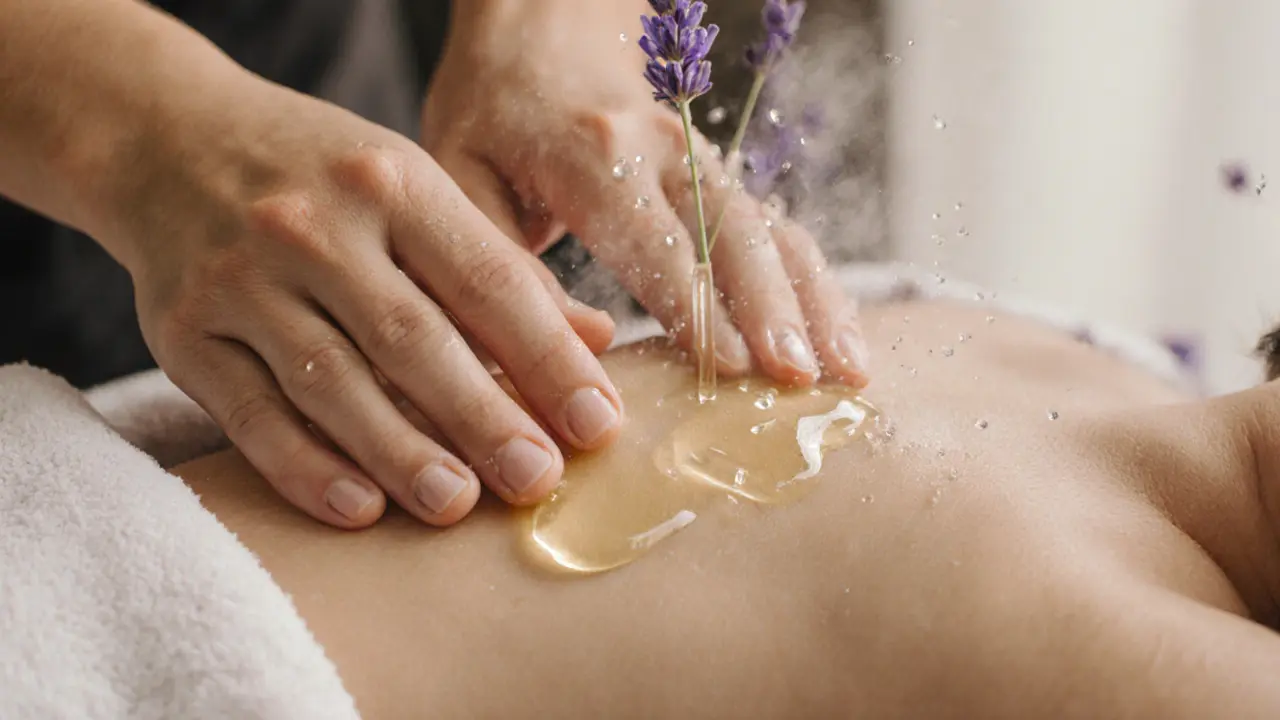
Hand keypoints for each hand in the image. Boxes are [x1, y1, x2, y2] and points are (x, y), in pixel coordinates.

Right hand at [116, 78, 623, 528]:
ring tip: (457, 504)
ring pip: (331, 381)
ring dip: (399, 452)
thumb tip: (595, 342)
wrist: (166, 136)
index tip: (597, 424)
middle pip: (412, 338)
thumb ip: (501, 270)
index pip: (488, 281)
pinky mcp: (181, 331)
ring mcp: (240, 279)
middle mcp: (314, 225)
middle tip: (537, 480)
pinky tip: (358, 507)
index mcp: (393, 181)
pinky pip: (249, 412)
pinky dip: (304, 466)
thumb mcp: (416, 189)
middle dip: (483, 416)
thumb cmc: (322, 175)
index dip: (548, 358)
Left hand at [424, 0, 869, 386]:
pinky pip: (781, 230)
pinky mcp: (720, 179)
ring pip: (774, 232)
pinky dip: (817, 286)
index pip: (654, 238)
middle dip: (774, 311)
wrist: (544, 27)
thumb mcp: (462, 174)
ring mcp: (702, 162)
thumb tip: (587, 341)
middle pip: (735, 235)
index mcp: (592, 152)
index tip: (730, 364)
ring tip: (849, 371)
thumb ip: (507, 259)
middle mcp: (664, 152)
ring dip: (816, 303)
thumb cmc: (493, 110)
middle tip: (801, 378)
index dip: (695, 304)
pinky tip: (842, 337)